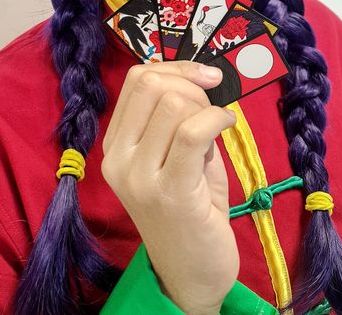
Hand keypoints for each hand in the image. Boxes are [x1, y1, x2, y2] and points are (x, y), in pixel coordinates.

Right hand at [102, 61, 238, 314]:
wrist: (192, 274)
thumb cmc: (189, 211)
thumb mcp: (174, 158)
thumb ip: (178, 120)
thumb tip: (202, 80)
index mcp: (114, 145)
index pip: (136, 80)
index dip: (176, 67)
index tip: (205, 76)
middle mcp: (117, 158)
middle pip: (152, 85)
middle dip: (191, 83)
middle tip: (211, 104)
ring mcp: (138, 176)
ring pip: (173, 104)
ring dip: (206, 105)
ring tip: (217, 125)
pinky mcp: (169, 191)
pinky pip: (192, 132)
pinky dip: (216, 118)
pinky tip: (228, 124)